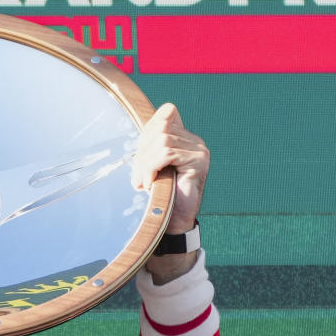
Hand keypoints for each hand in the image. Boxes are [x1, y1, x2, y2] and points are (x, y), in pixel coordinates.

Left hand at [131, 103, 209, 233]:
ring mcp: (199, 150)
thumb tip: (136, 136)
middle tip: (138, 177)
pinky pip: (166, 153)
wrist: (174, 222)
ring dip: (145, 163)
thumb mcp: (150, 166)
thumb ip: (148, 148)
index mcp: (183, 138)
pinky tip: (151, 183)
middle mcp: (194, 141)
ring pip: (162, 140)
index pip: (167, 113)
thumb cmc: (161, 196)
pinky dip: (152, 167)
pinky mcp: (198, 161)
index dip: (148, 130)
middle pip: (160, 127)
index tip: (141, 158)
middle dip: (142, 152)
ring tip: (143, 182)